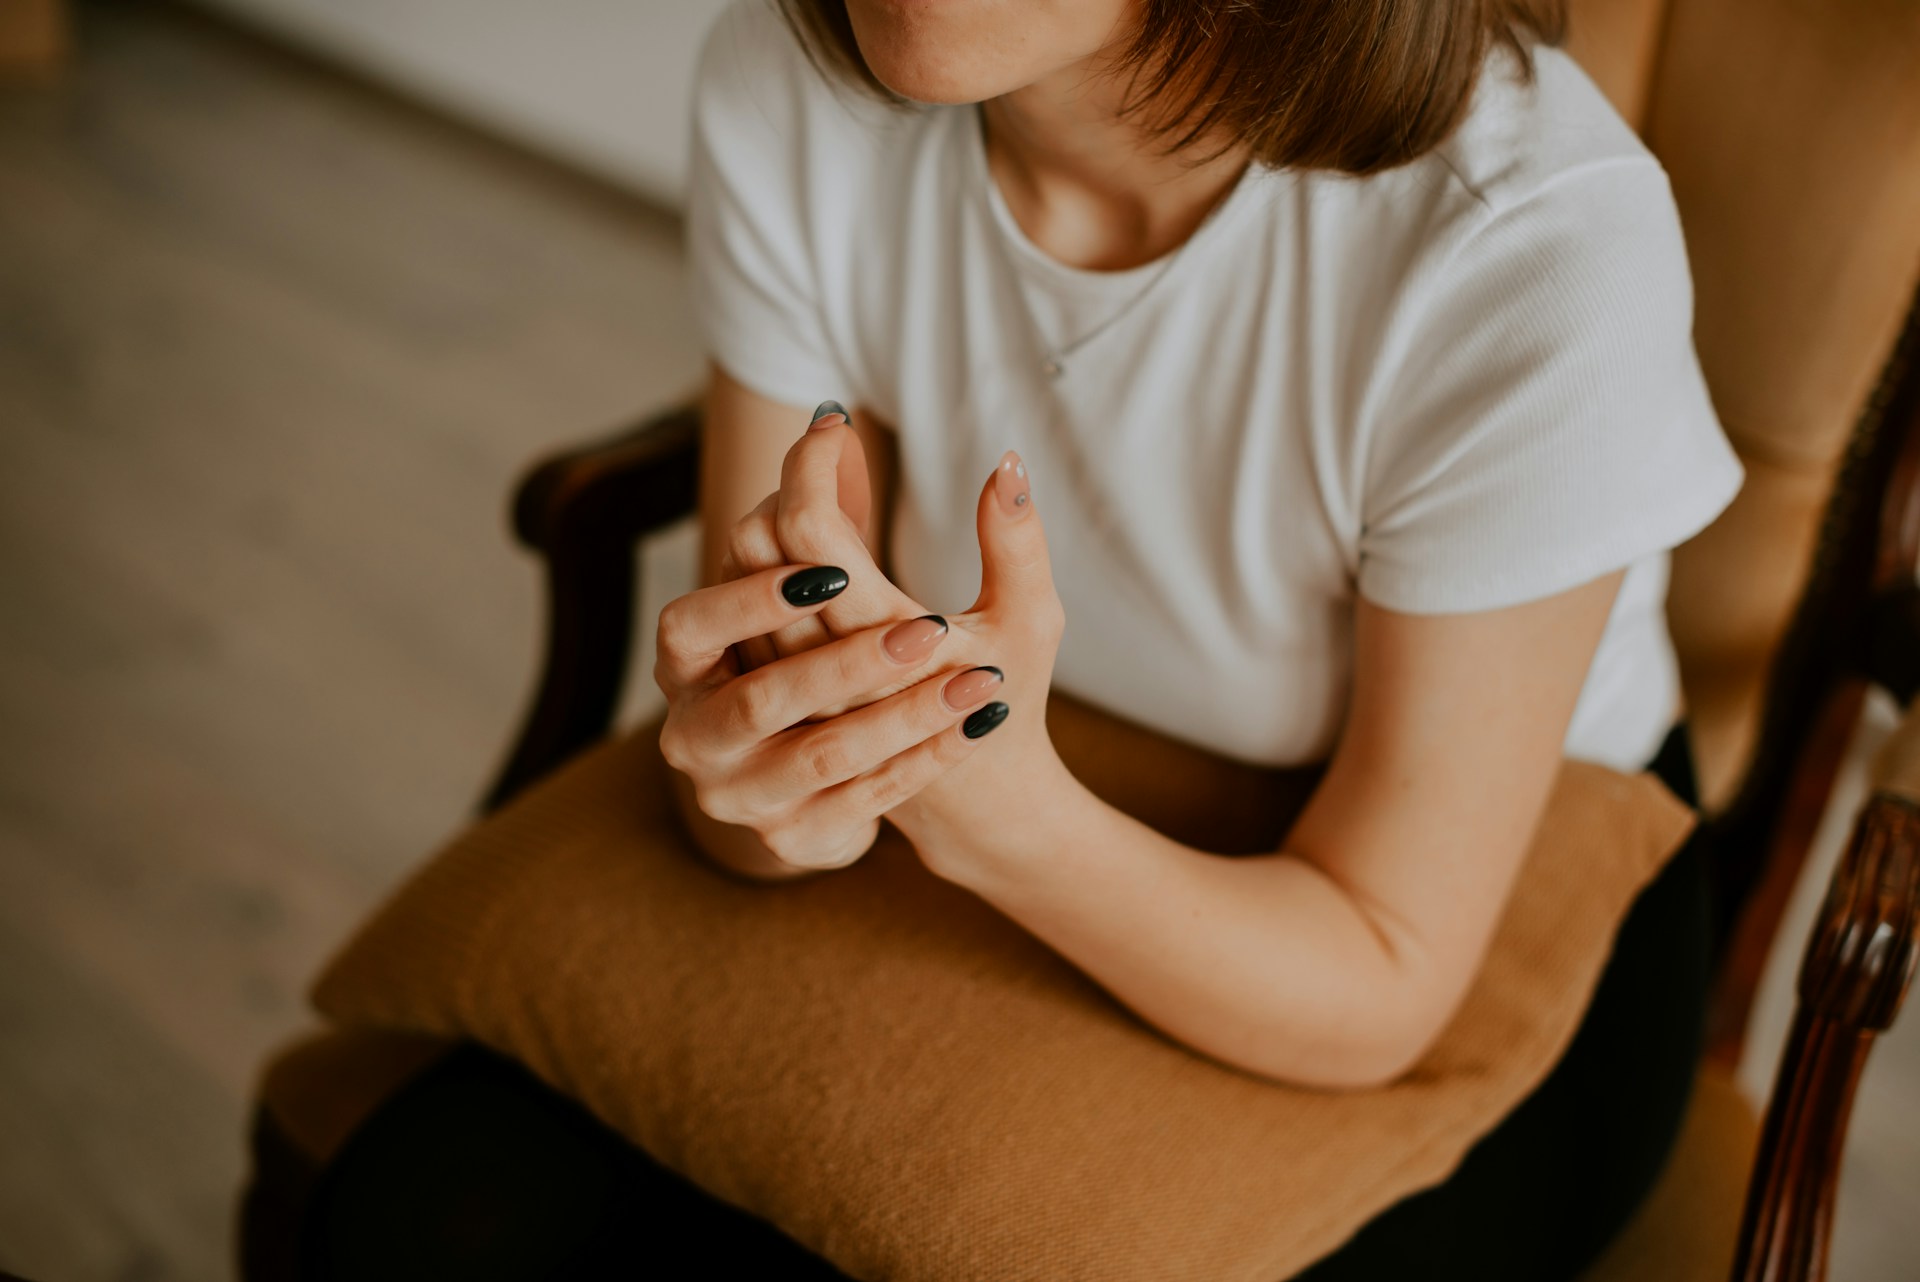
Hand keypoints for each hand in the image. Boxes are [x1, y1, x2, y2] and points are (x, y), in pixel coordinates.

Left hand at [716, 402, 1070, 865]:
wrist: (967, 804)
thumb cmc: (1008, 705)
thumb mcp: (1031, 625)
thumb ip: (1019, 543)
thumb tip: (1005, 460)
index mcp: (883, 648)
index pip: (806, 533)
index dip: (811, 464)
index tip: (833, 424)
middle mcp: (816, 673)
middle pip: (757, 545)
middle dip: (793, 483)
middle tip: (837, 453)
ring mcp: (785, 691)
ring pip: (737, 575)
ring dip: (778, 520)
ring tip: (834, 493)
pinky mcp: (772, 697)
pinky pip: (740, 611)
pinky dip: (770, 563)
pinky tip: (817, 546)